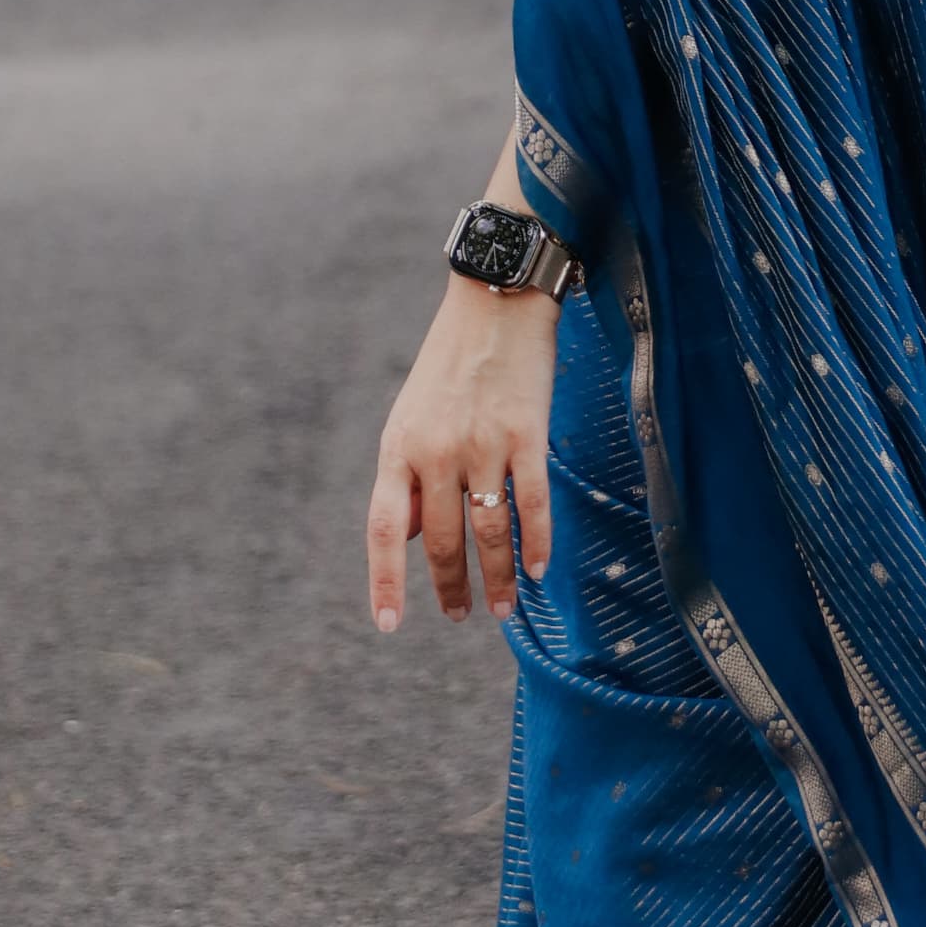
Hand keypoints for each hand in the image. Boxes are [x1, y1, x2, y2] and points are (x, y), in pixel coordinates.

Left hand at [366, 276, 558, 630]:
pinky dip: (536, 543)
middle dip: (452, 587)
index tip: (389, 624)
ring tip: (504, 608)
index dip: (386, 581)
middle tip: (461, 615)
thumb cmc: (451, 362)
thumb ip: (410, 475)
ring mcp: (481, 445)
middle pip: (442, 541)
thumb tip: (414, 534)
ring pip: (488, 532)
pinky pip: (531, 504)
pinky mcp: (525, 435)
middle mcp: (435, 452)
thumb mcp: (411, 416)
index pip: (386, 529)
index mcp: (398, 449)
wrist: (494, 301)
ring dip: (499, 577)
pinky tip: (540, 570)